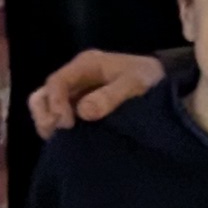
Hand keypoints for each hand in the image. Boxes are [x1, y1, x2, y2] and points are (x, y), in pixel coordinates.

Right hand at [31, 50, 164, 136]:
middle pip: (44, 94)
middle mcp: (75, 77)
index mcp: (85, 64)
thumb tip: (83, 111)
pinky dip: (60, 131)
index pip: (57, 82)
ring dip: (51, 124)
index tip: (67, 125)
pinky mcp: (79, 108)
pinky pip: (59, 119)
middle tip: (61, 134)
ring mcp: (75, 93)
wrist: (164, 85)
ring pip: (47, 108)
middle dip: (46, 115)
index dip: (56, 104)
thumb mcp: (135, 84)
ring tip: (64, 141)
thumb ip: (111, 96)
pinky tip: (71, 142)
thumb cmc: (148, 80)